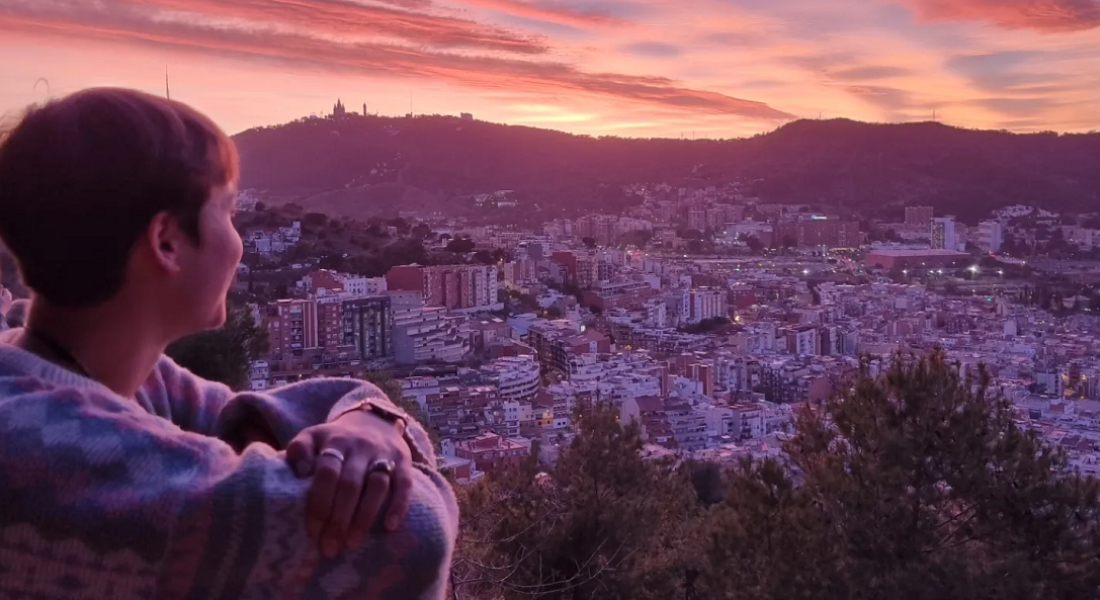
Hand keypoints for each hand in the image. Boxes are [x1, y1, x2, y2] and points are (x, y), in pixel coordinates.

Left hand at [286, 410, 412, 557]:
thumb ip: (299, 450)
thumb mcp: (314, 436)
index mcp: (335, 441)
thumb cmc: (336, 440)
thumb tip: (298, 472)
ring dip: (364, 517)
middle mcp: (360, 446)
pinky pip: (405, 484)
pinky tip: (390, 526)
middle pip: (350, 484)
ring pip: (377, 486)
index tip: (313, 531)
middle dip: (339, 519)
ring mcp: (384, 453)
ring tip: (352, 543)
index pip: (327, 473)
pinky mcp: (404, 460)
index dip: (320, 503)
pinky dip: (399, 505)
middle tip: (329, 547)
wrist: (375, 420)